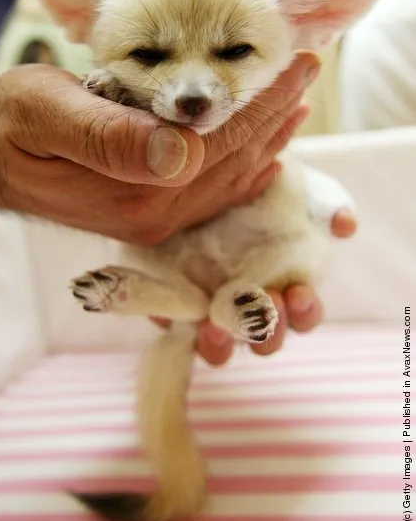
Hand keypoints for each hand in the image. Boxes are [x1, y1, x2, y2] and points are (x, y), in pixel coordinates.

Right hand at [0, 52, 318, 243]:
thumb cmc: (11, 125)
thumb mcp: (48, 115)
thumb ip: (109, 137)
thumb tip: (179, 150)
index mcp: (136, 190)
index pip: (219, 143)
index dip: (261, 103)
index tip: (295, 66)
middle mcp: (154, 215)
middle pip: (233, 162)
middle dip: (273, 115)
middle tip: (305, 73)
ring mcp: (153, 222)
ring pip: (228, 180)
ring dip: (266, 141)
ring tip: (294, 105)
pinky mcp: (149, 218)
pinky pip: (210, 198)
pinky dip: (243, 173)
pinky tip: (265, 159)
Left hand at [152, 208, 357, 364]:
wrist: (201, 175)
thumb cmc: (257, 189)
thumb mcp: (293, 188)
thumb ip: (325, 204)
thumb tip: (345, 225)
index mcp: (283, 284)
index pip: (303, 313)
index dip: (305, 311)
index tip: (299, 294)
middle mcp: (248, 303)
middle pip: (266, 337)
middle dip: (271, 330)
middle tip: (266, 308)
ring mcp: (211, 307)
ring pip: (222, 345)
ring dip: (225, 344)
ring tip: (218, 328)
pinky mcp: (175, 303)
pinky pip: (178, 330)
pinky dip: (184, 330)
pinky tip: (191, 319)